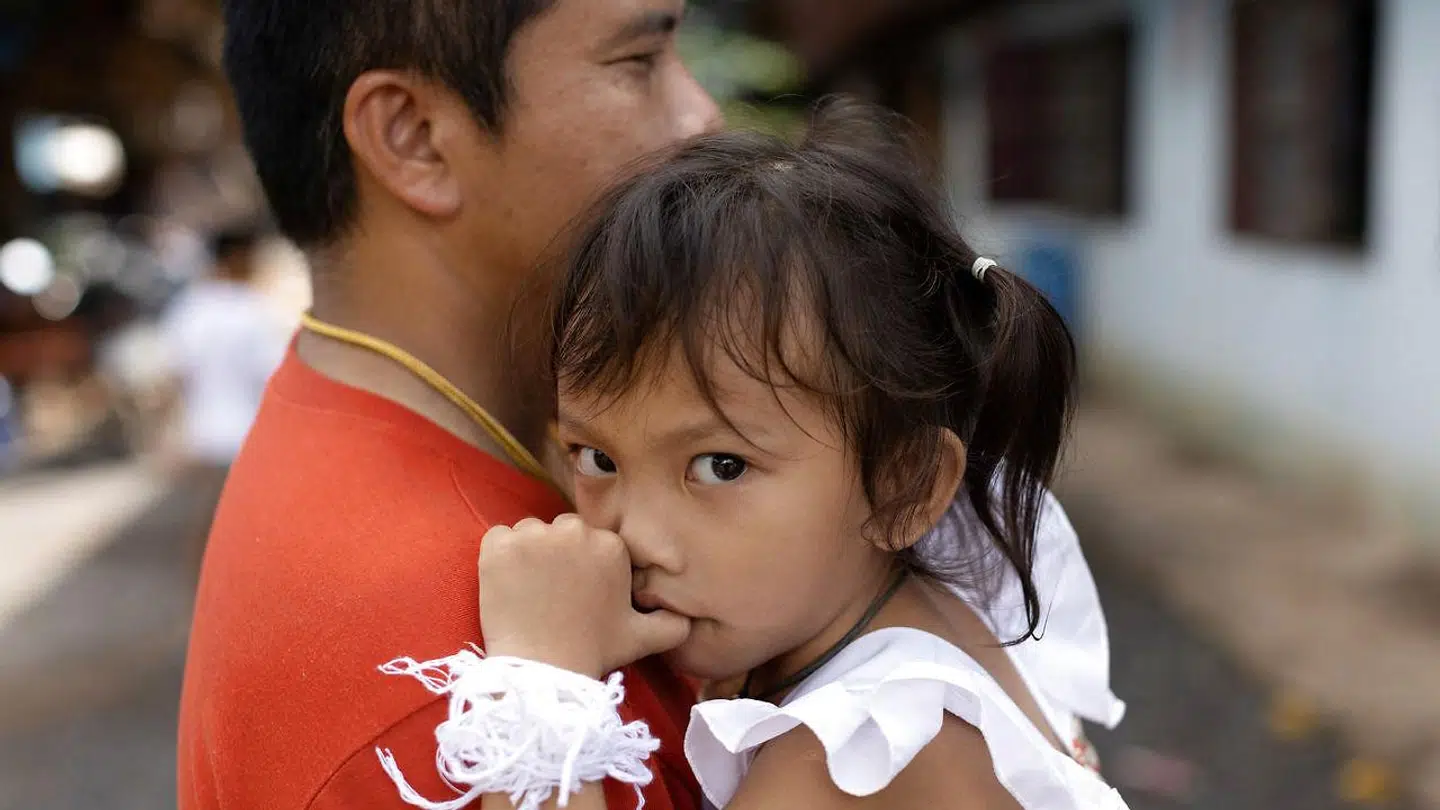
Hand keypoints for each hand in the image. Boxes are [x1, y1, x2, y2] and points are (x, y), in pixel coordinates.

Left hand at [478, 515, 690, 677]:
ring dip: (528, 556)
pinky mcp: (499, 546)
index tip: (575, 593)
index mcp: (610, 545)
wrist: (542, 671)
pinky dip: (498, 558)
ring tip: (528, 592)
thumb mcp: (642, 638)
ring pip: (530, 534)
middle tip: (552, 594)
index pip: (591, 541)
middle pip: (561, 532)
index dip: (583, 566)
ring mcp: (534, 536)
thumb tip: (687, 619)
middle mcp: (575, 531)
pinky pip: (497, 539)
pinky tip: (507, 586)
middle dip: (557, 556)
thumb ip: (671, 624)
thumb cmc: (592, 652)